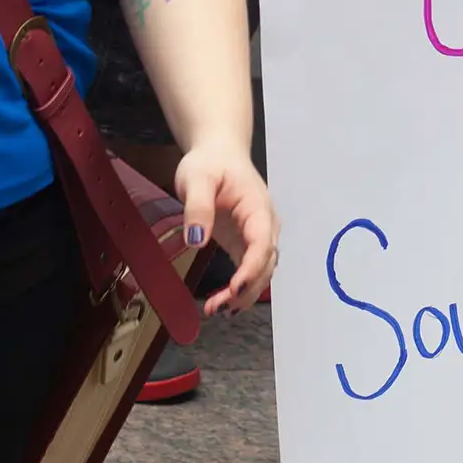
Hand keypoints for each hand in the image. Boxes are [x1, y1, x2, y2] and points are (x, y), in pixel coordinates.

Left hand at [174, 141, 277, 315]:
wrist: (219, 153)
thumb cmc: (210, 162)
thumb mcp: (197, 178)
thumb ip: (197, 207)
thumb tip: (197, 240)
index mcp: (257, 207)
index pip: (262, 242)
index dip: (252, 268)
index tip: (235, 287)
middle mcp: (265, 225)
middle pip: (265, 263)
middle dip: (246, 288)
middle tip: (217, 307)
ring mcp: (257, 235)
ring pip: (261, 272)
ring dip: (243, 294)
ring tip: (215, 309)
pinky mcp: (246, 243)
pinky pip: (249, 270)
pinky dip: (239, 289)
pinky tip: (223, 303)